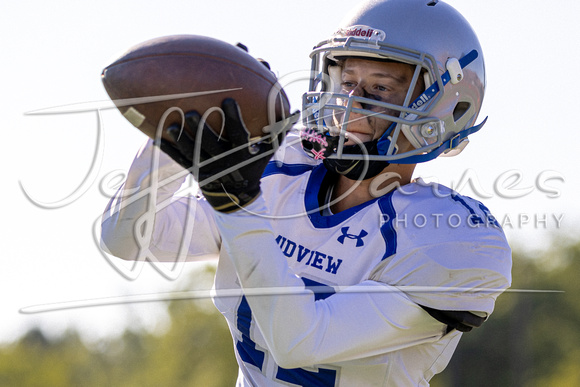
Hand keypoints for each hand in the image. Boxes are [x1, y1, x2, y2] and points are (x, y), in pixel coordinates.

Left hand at [161, 98, 297, 211]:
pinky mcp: (194, 172)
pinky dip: (168, 150)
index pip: (238, 135)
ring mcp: (207, 168)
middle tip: (192, 112)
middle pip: (211, 145)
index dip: (233, 119)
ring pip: (192, 153)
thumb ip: (278, 128)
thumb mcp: (269, 150)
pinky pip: (179, 161)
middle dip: (201, 129)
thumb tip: (288, 105)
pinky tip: (155, 138)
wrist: (238, 196)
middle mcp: (224, 161)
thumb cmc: (253, 165)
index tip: (228, 100)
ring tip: (170, 125)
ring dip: (181, 140)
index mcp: (242, 153)